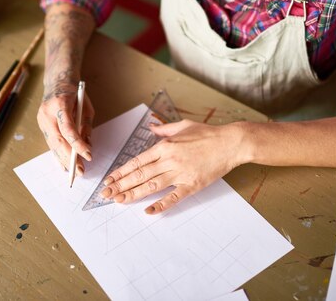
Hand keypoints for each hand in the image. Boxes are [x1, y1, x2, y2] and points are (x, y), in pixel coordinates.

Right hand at [37, 82, 93, 174]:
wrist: (57, 80)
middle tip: (81, 171)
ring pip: (52, 143)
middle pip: (58, 140)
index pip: (68, 129)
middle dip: (70, 158)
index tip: (88, 155)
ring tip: (74, 172)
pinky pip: (50, 142)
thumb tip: (88, 146)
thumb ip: (86, 126)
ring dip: (63, 159)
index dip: (78, 144)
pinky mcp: (41, 124)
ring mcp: (42, 119)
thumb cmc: (75, 93)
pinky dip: (57, 154)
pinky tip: (63, 165)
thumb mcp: (86, 107)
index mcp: (60, 104)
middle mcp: (47, 112)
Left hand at [100, 120, 245, 213]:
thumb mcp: (183, 125)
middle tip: (106, 194)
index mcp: (164, 146)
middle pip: (139, 175)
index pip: (137, 161)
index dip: (121, 172)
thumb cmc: (208, 133)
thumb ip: (164, 128)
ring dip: (133, 194)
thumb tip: (151, 127)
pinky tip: (148, 211)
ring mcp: (180, 174)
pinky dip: (160, 205)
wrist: (230, 143)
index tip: (109, 179)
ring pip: (151, 186)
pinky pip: (173, 197)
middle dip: (120, 185)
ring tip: (118, 201)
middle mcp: (169, 160)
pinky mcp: (192, 185)